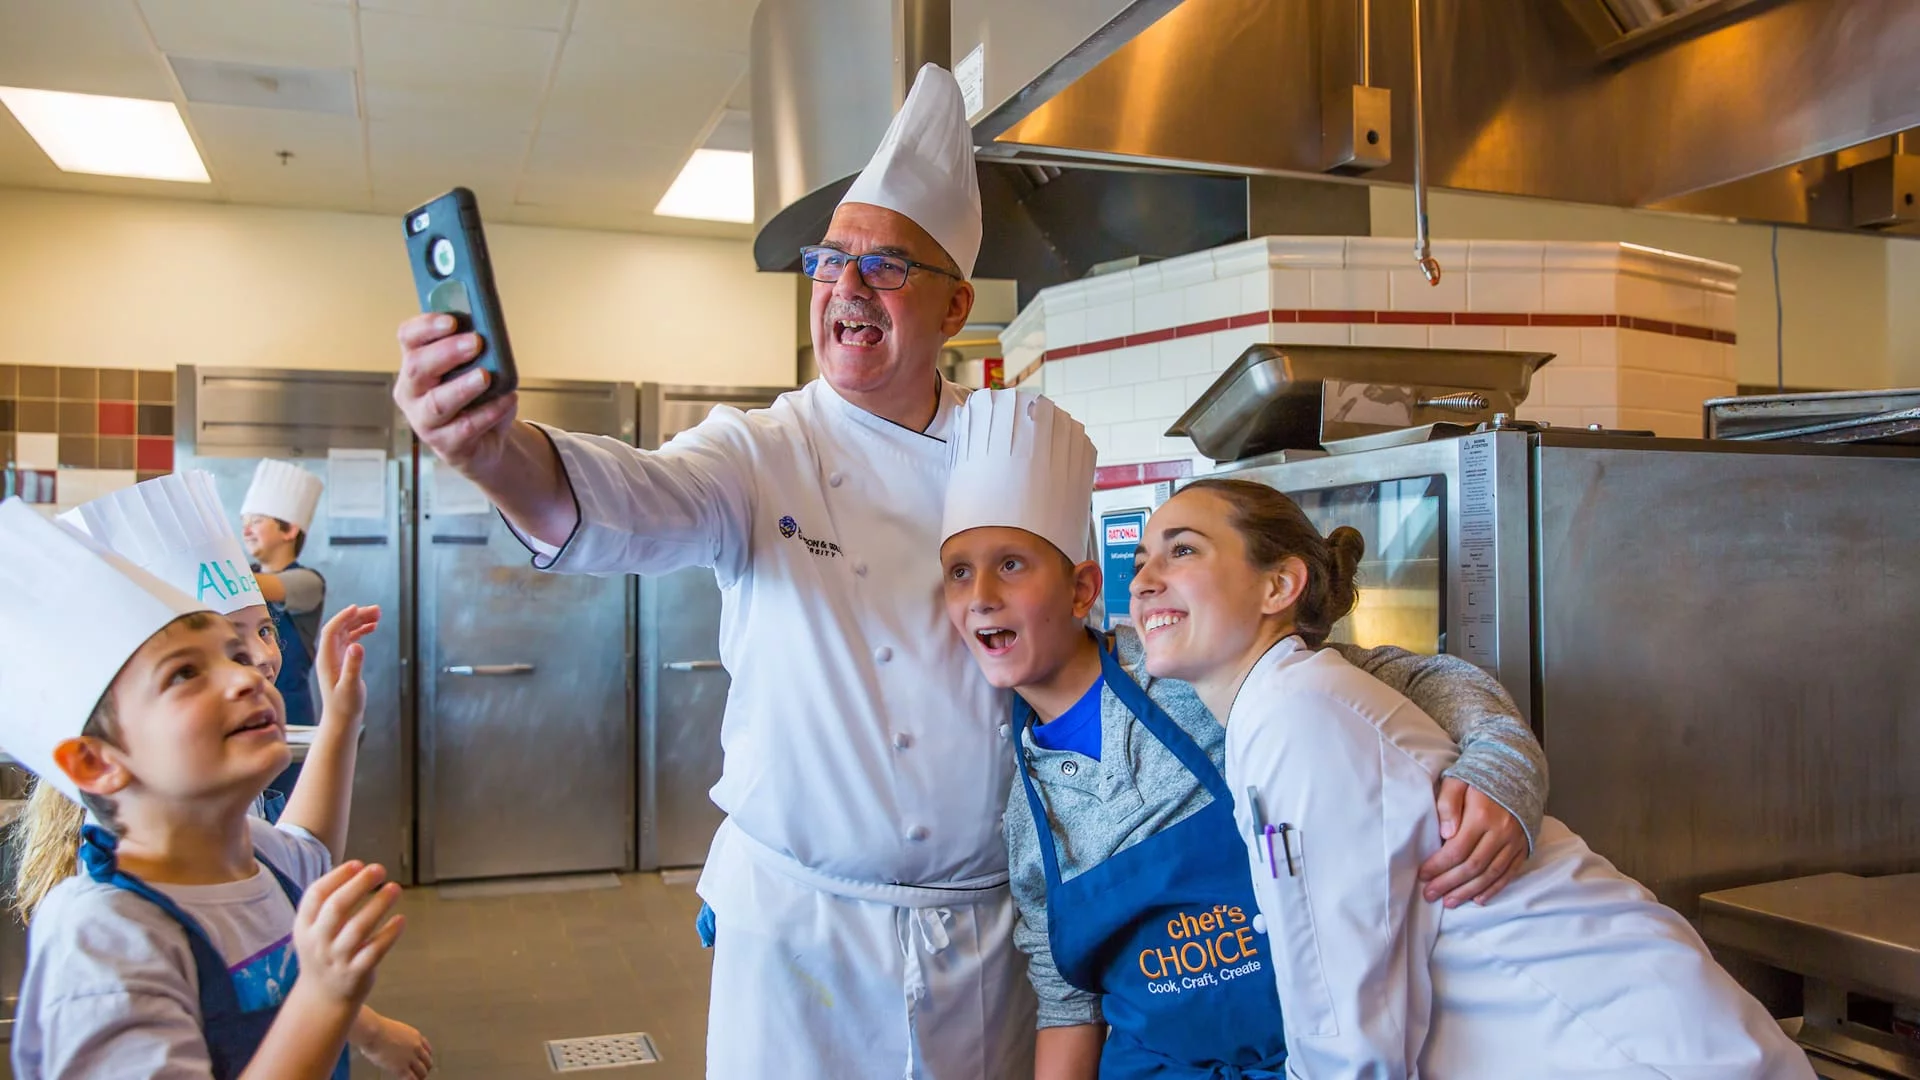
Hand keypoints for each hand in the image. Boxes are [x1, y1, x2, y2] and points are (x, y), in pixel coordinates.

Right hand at [293, 861, 405, 1006]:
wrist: (322, 998)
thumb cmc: (324, 952)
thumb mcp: (314, 929)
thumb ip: (329, 903)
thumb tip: (359, 870)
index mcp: (305, 926)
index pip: (316, 896)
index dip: (337, 877)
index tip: (358, 863)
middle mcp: (318, 942)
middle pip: (336, 908)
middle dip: (359, 885)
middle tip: (379, 869)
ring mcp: (337, 959)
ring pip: (358, 929)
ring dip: (378, 905)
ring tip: (395, 888)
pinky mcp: (356, 973)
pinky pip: (375, 951)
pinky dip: (389, 934)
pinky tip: (401, 919)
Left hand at [314, 605, 378, 722]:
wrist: (342, 718)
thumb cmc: (345, 706)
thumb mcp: (351, 687)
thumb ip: (353, 666)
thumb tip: (358, 645)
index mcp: (327, 659)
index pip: (331, 631)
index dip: (343, 618)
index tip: (357, 608)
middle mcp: (329, 655)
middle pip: (340, 628)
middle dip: (356, 616)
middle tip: (376, 610)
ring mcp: (336, 656)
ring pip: (346, 632)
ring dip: (360, 621)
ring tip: (378, 615)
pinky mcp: (343, 660)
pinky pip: (351, 639)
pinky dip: (361, 631)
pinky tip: (372, 627)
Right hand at [356, 1012, 433, 1078]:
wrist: (374, 1033)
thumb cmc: (378, 1029)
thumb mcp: (396, 1031)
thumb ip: (401, 1039)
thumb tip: (397, 1047)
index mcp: (415, 1036)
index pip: (428, 1049)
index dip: (426, 1057)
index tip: (424, 1061)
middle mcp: (416, 1047)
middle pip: (428, 1061)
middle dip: (425, 1068)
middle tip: (421, 1073)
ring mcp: (410, 1058)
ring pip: (422, 1071)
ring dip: (420, 1077)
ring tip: (417, 1079)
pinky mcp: (401, 1068)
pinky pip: (412, 1078)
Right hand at [394, 313, 518, 472]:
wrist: (484, 441)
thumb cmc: (475, 397)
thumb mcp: (474, 368)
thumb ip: (475, 351)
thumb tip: (489, 330)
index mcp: (414, 365)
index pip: (408, 338)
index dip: (426, 326)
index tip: (452, 320)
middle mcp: (412, 392)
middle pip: (417, 368)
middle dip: (447, 352)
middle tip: (476, 342)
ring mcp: (425, 421)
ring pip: (437, 403)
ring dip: (463, 387)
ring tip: (486, 376)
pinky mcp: (445, 444)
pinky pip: (465, 427)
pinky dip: (489, 412)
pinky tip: (506, 399)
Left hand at [1418, 778, 1527, 906]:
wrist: (1515, 769)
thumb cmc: (1479, 776)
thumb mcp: (1457, 781)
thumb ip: (1448, 805)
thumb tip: (1445, 834)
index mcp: (1482, 815)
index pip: (1457, 849)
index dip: (1438, 866)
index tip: (1422, 875)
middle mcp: (1501, 831)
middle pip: (1472, 866)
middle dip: (1449, 883)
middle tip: (1430, 894)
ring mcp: (1514, 841)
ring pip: (1490, 874)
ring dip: (1468, 891)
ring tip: (1449, 902)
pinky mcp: (1523, 847)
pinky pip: (1509, 873)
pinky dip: (1494, 888)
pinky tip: (1478, 899)